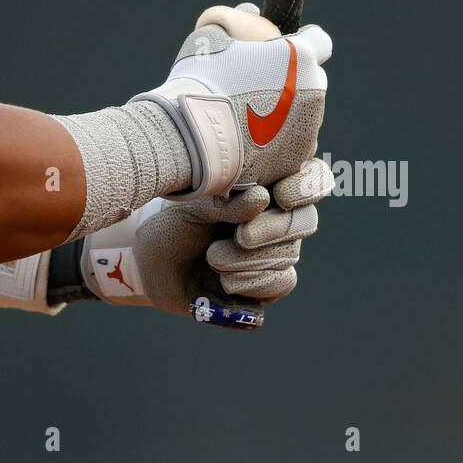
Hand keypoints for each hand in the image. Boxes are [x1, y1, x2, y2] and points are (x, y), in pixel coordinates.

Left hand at [79, 157, 333, 316]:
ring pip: (290, 255)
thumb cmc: (173, 225)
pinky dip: (254, 283)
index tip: (280, 196)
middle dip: (273, 231)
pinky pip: (282, 283)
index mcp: (267, 186)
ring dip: (250, 261)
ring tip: (213, 259)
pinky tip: (226, 283)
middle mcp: (279, 218)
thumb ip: (226, 202)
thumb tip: (262, 199)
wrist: (151, 267)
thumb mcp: (193, 207)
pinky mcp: (268, 284)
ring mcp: (277, 252)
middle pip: (305, 220)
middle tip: (241, 237)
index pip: (311, 178)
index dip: (306, 187)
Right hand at [133, 2, 330, 198]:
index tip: (289, 49)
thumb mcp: (209, 36)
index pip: (320, 41)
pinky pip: (293, 145)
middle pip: (312, 81)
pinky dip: (278, 142)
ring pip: (304, 115)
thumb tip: (248, 9)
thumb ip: (233, 19)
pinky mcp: (297, 159)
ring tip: (247, 116)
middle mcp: (313, 93)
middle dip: (293, 80)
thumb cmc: (200, 81)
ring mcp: (308, 129)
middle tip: (259, 85)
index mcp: (299, 57)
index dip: (305, 42)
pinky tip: (249, 140)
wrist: (190, 138)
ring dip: (285, 113)